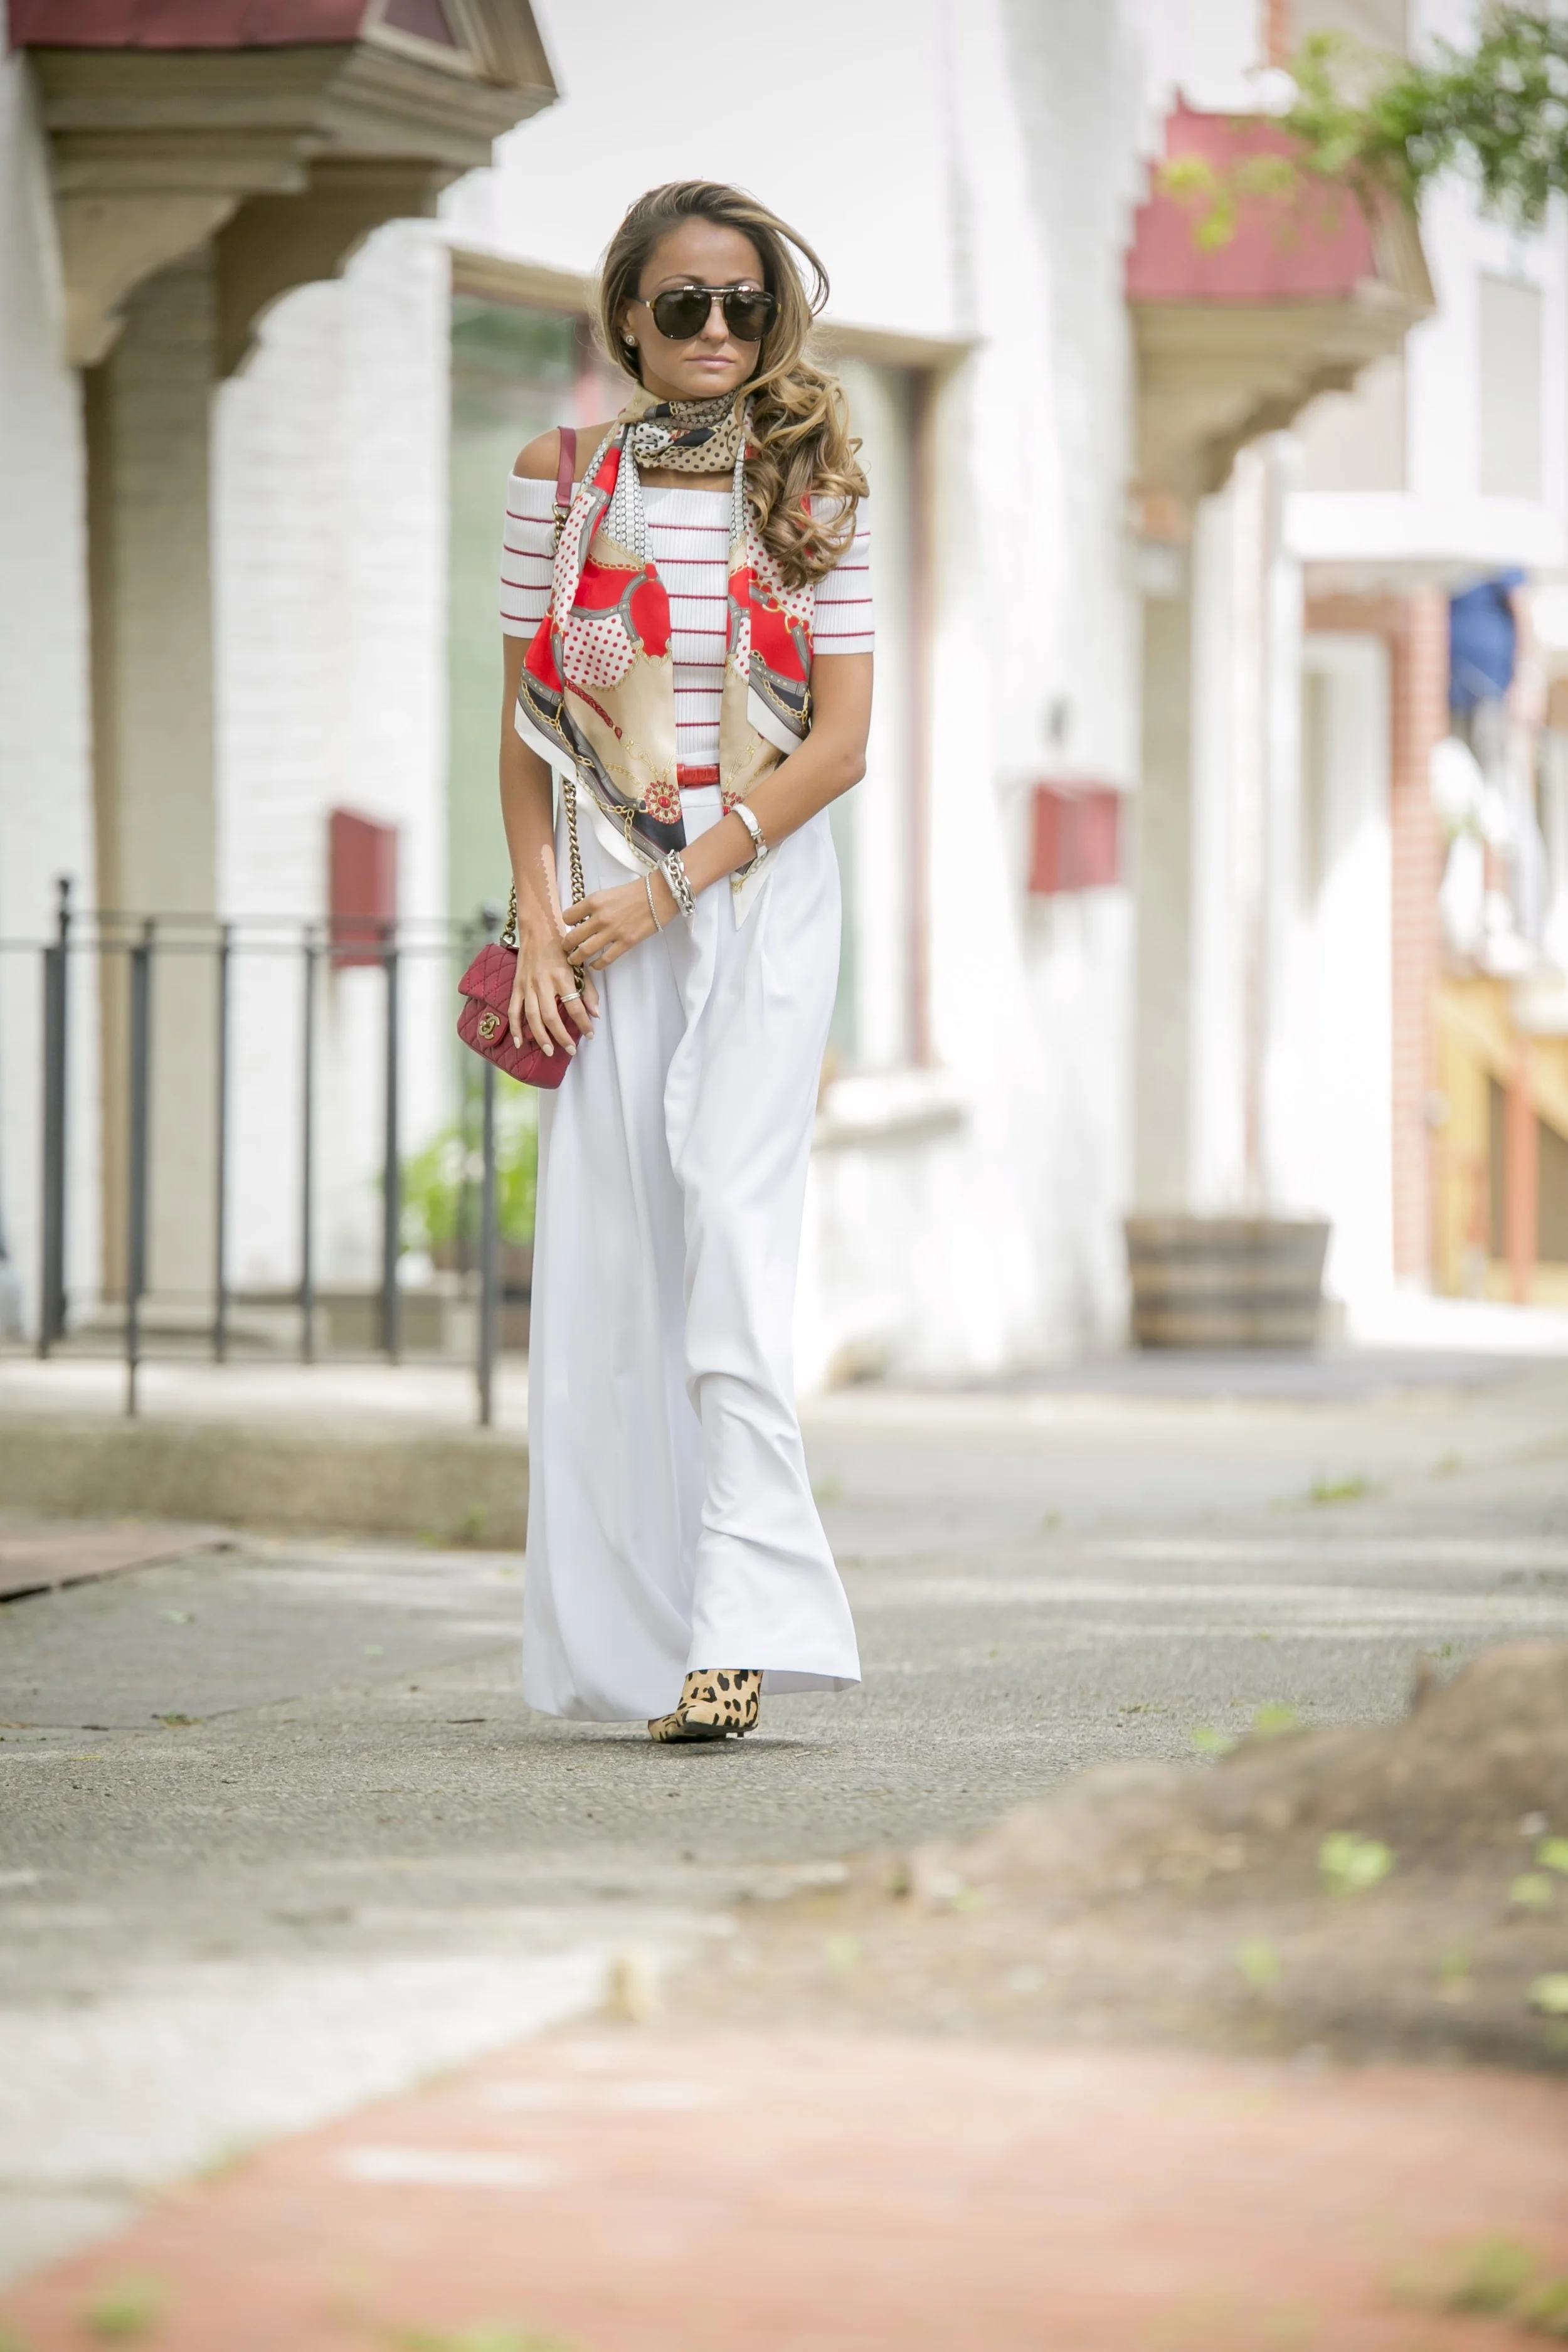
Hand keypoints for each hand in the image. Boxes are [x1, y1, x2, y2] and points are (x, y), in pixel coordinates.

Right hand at [507, 908, 598, 1059]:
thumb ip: (588, 990)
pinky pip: (514, 1010)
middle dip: (561, 1036)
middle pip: (551, 1016)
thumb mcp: (579, 965)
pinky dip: (515, 1028)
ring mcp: (527, 985)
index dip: (583, 1023)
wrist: (538, 929)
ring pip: (532, 1017)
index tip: (590, 1035)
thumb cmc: (562, 947)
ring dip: (540, 1037)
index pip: (574, 1006)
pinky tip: (520, 1043)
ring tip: (549, 1051)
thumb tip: (595, 1014)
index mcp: (562, 976)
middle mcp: (543, 982)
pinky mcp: (517, 986)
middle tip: (570, 1050)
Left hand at [563, 872, 675, 972]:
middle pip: (572, 937)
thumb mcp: (607, 893)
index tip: (571, 926)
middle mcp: (600, 917)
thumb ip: (593, 906)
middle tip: (567, 948)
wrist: (658, 895)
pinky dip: (597, 965)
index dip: (568, 923)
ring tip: (574, 960)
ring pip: (585, 951)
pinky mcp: (626, 943)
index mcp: (594, 901)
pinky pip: (605, 959)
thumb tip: (582, 919)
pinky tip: (594, 965)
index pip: (568, 916)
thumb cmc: (634, 892)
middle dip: (566, 945)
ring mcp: (612, 932)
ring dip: (576, 958)